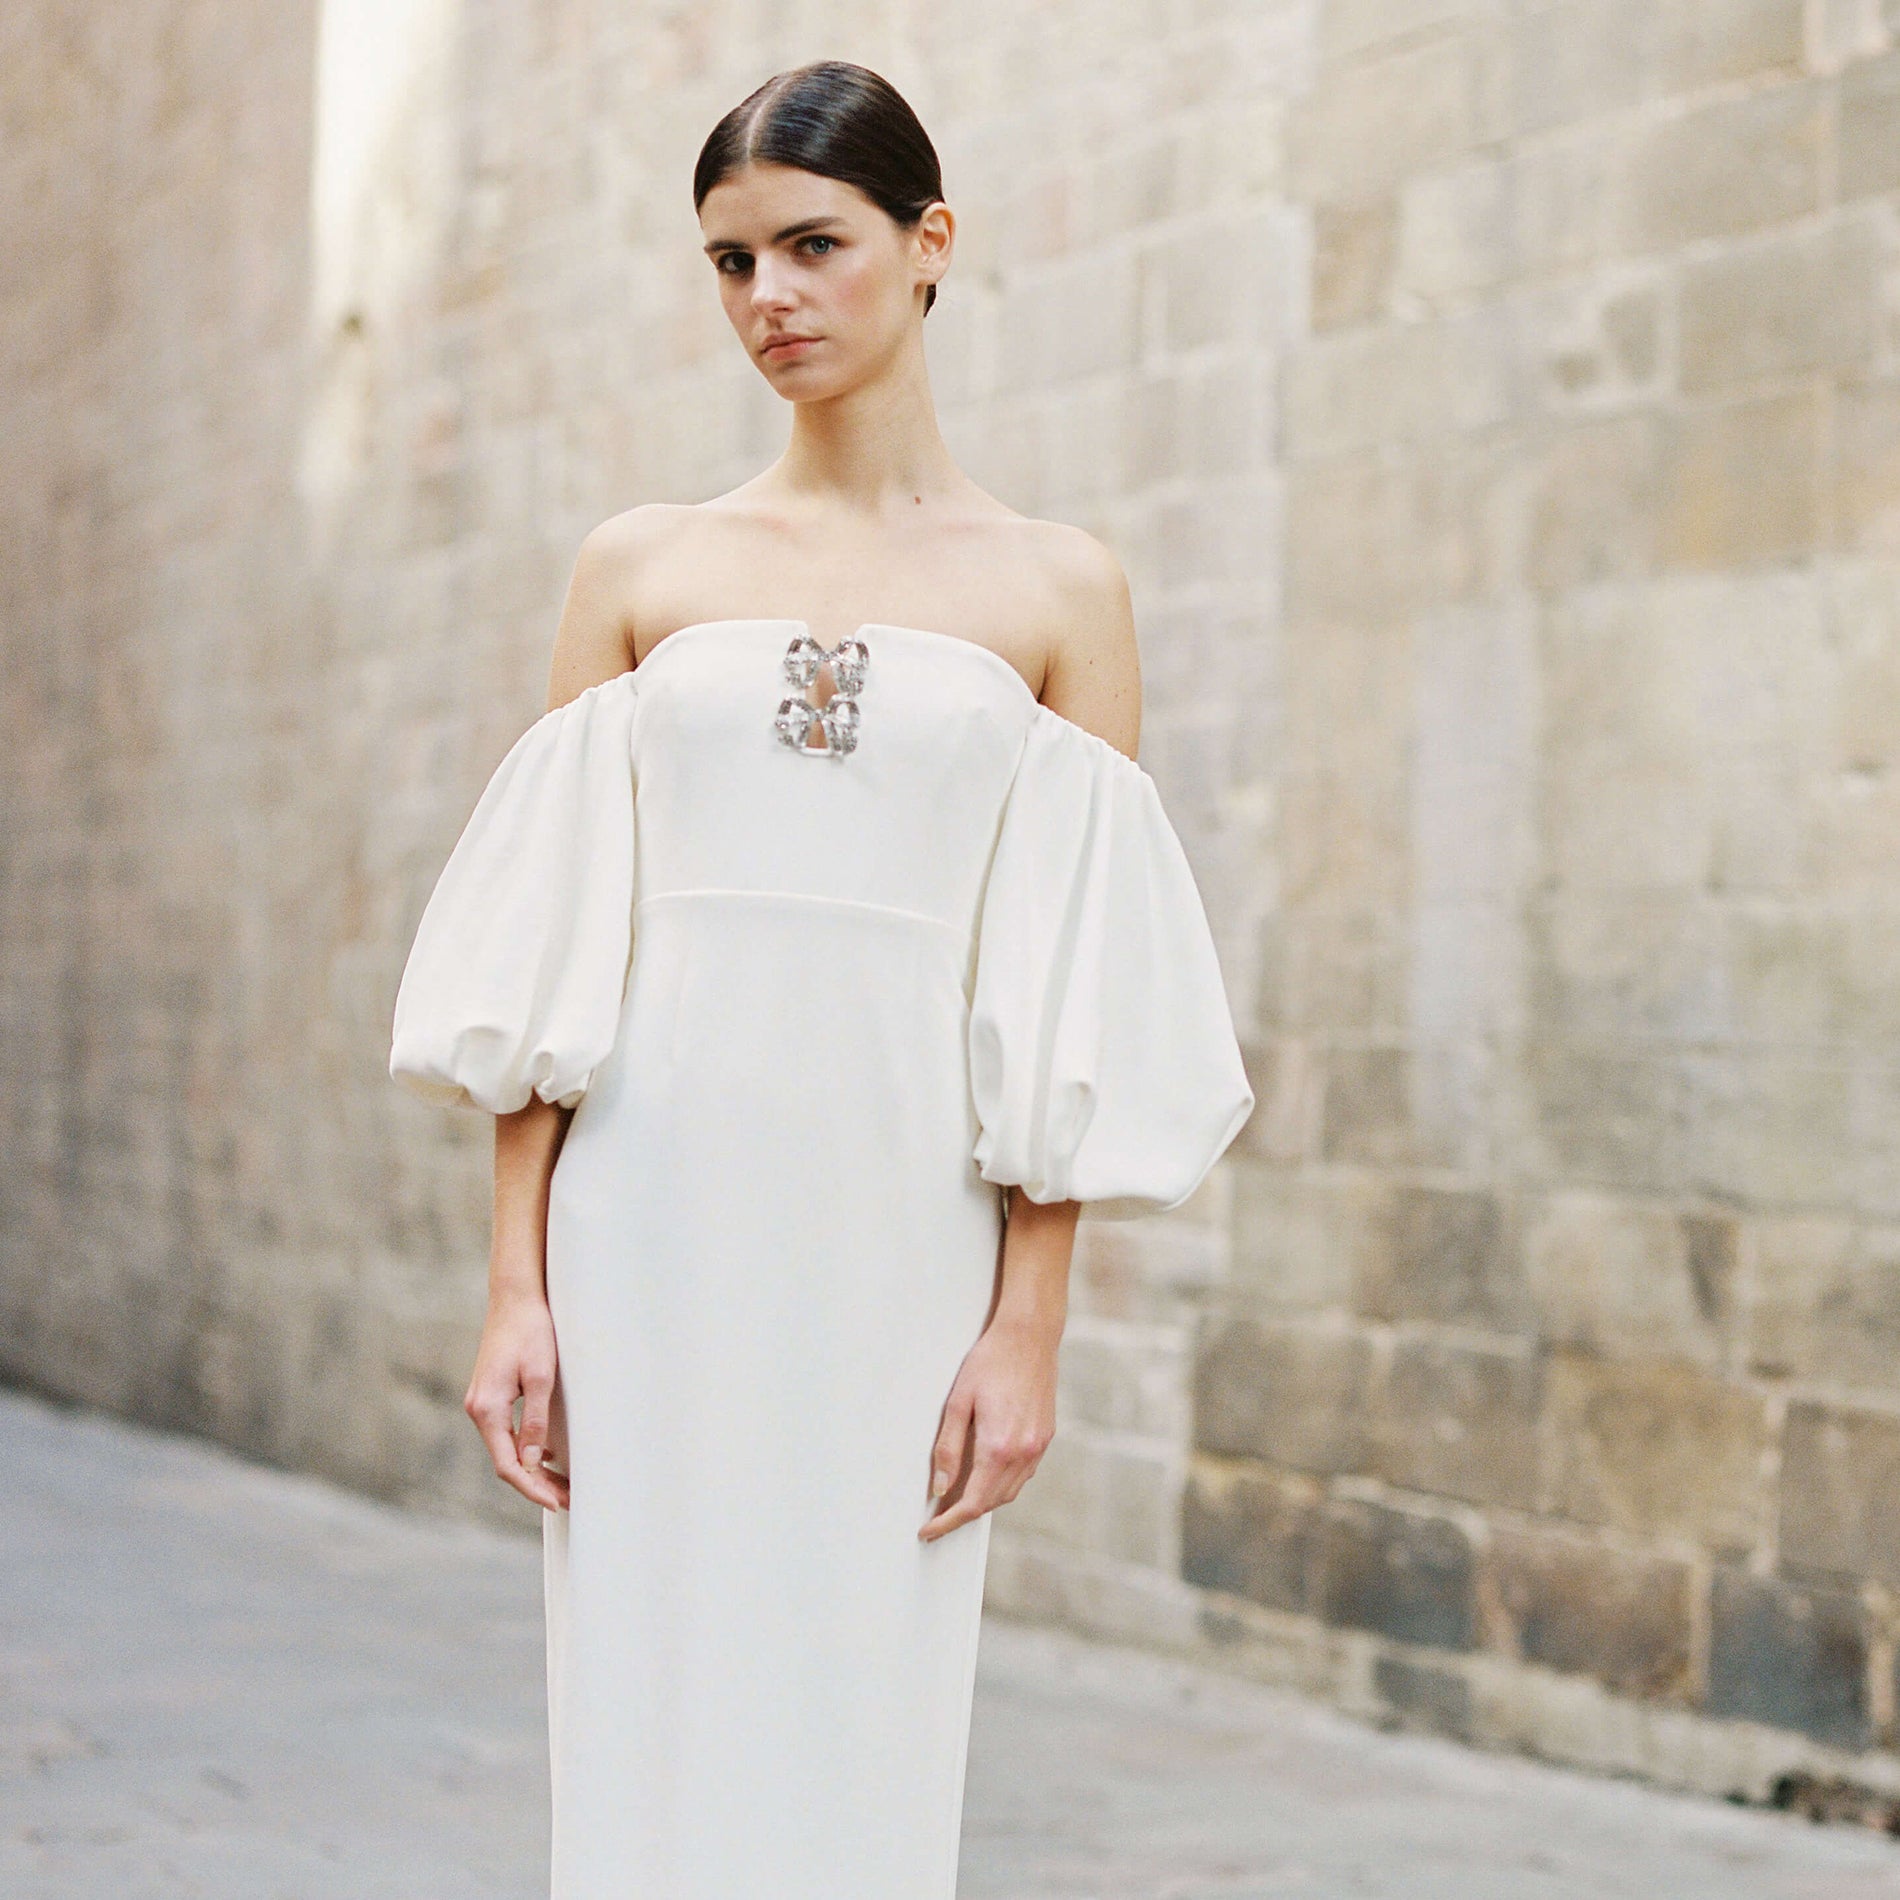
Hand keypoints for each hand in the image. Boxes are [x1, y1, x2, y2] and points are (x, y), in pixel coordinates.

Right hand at [464, 1290, 569, 1512]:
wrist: (515, 1297)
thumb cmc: (531, 1331)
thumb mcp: (540, 1376)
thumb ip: (535, 1420)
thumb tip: (535, 1460)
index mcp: (488, 1409)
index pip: (507, 1465)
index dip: (532, 1488)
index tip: (556, 1502)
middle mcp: (479, 1409)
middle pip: (506, 1460)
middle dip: (536, 1483)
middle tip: (568, 1499)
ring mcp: (483, 1402)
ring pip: (507, 1448)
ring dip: (533, 1467)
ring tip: (563, 1484)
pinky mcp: (491, 1395)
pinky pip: (507, 1432)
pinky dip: (527, 1448)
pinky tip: (550, 1456)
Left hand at [918, 1315, 1057, 1541]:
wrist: (1030, 1336)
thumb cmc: (991, 1361)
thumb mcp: (958, 1402)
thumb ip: (948, 1448)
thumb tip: (941, 1488)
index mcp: (999, 1447)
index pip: (972, 1503)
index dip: (949, 1522)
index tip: (929, 1531)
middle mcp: (1023, 1453)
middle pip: (991, 1502)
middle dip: (963, 1515)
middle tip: (937, 1517)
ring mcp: (1038, 1447)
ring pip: (1010, 1492)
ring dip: (984, 1501)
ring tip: (958, 1499)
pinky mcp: (1045, 1437)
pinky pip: (1023, 1475)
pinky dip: (1003, 1484)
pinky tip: (986, 1475)